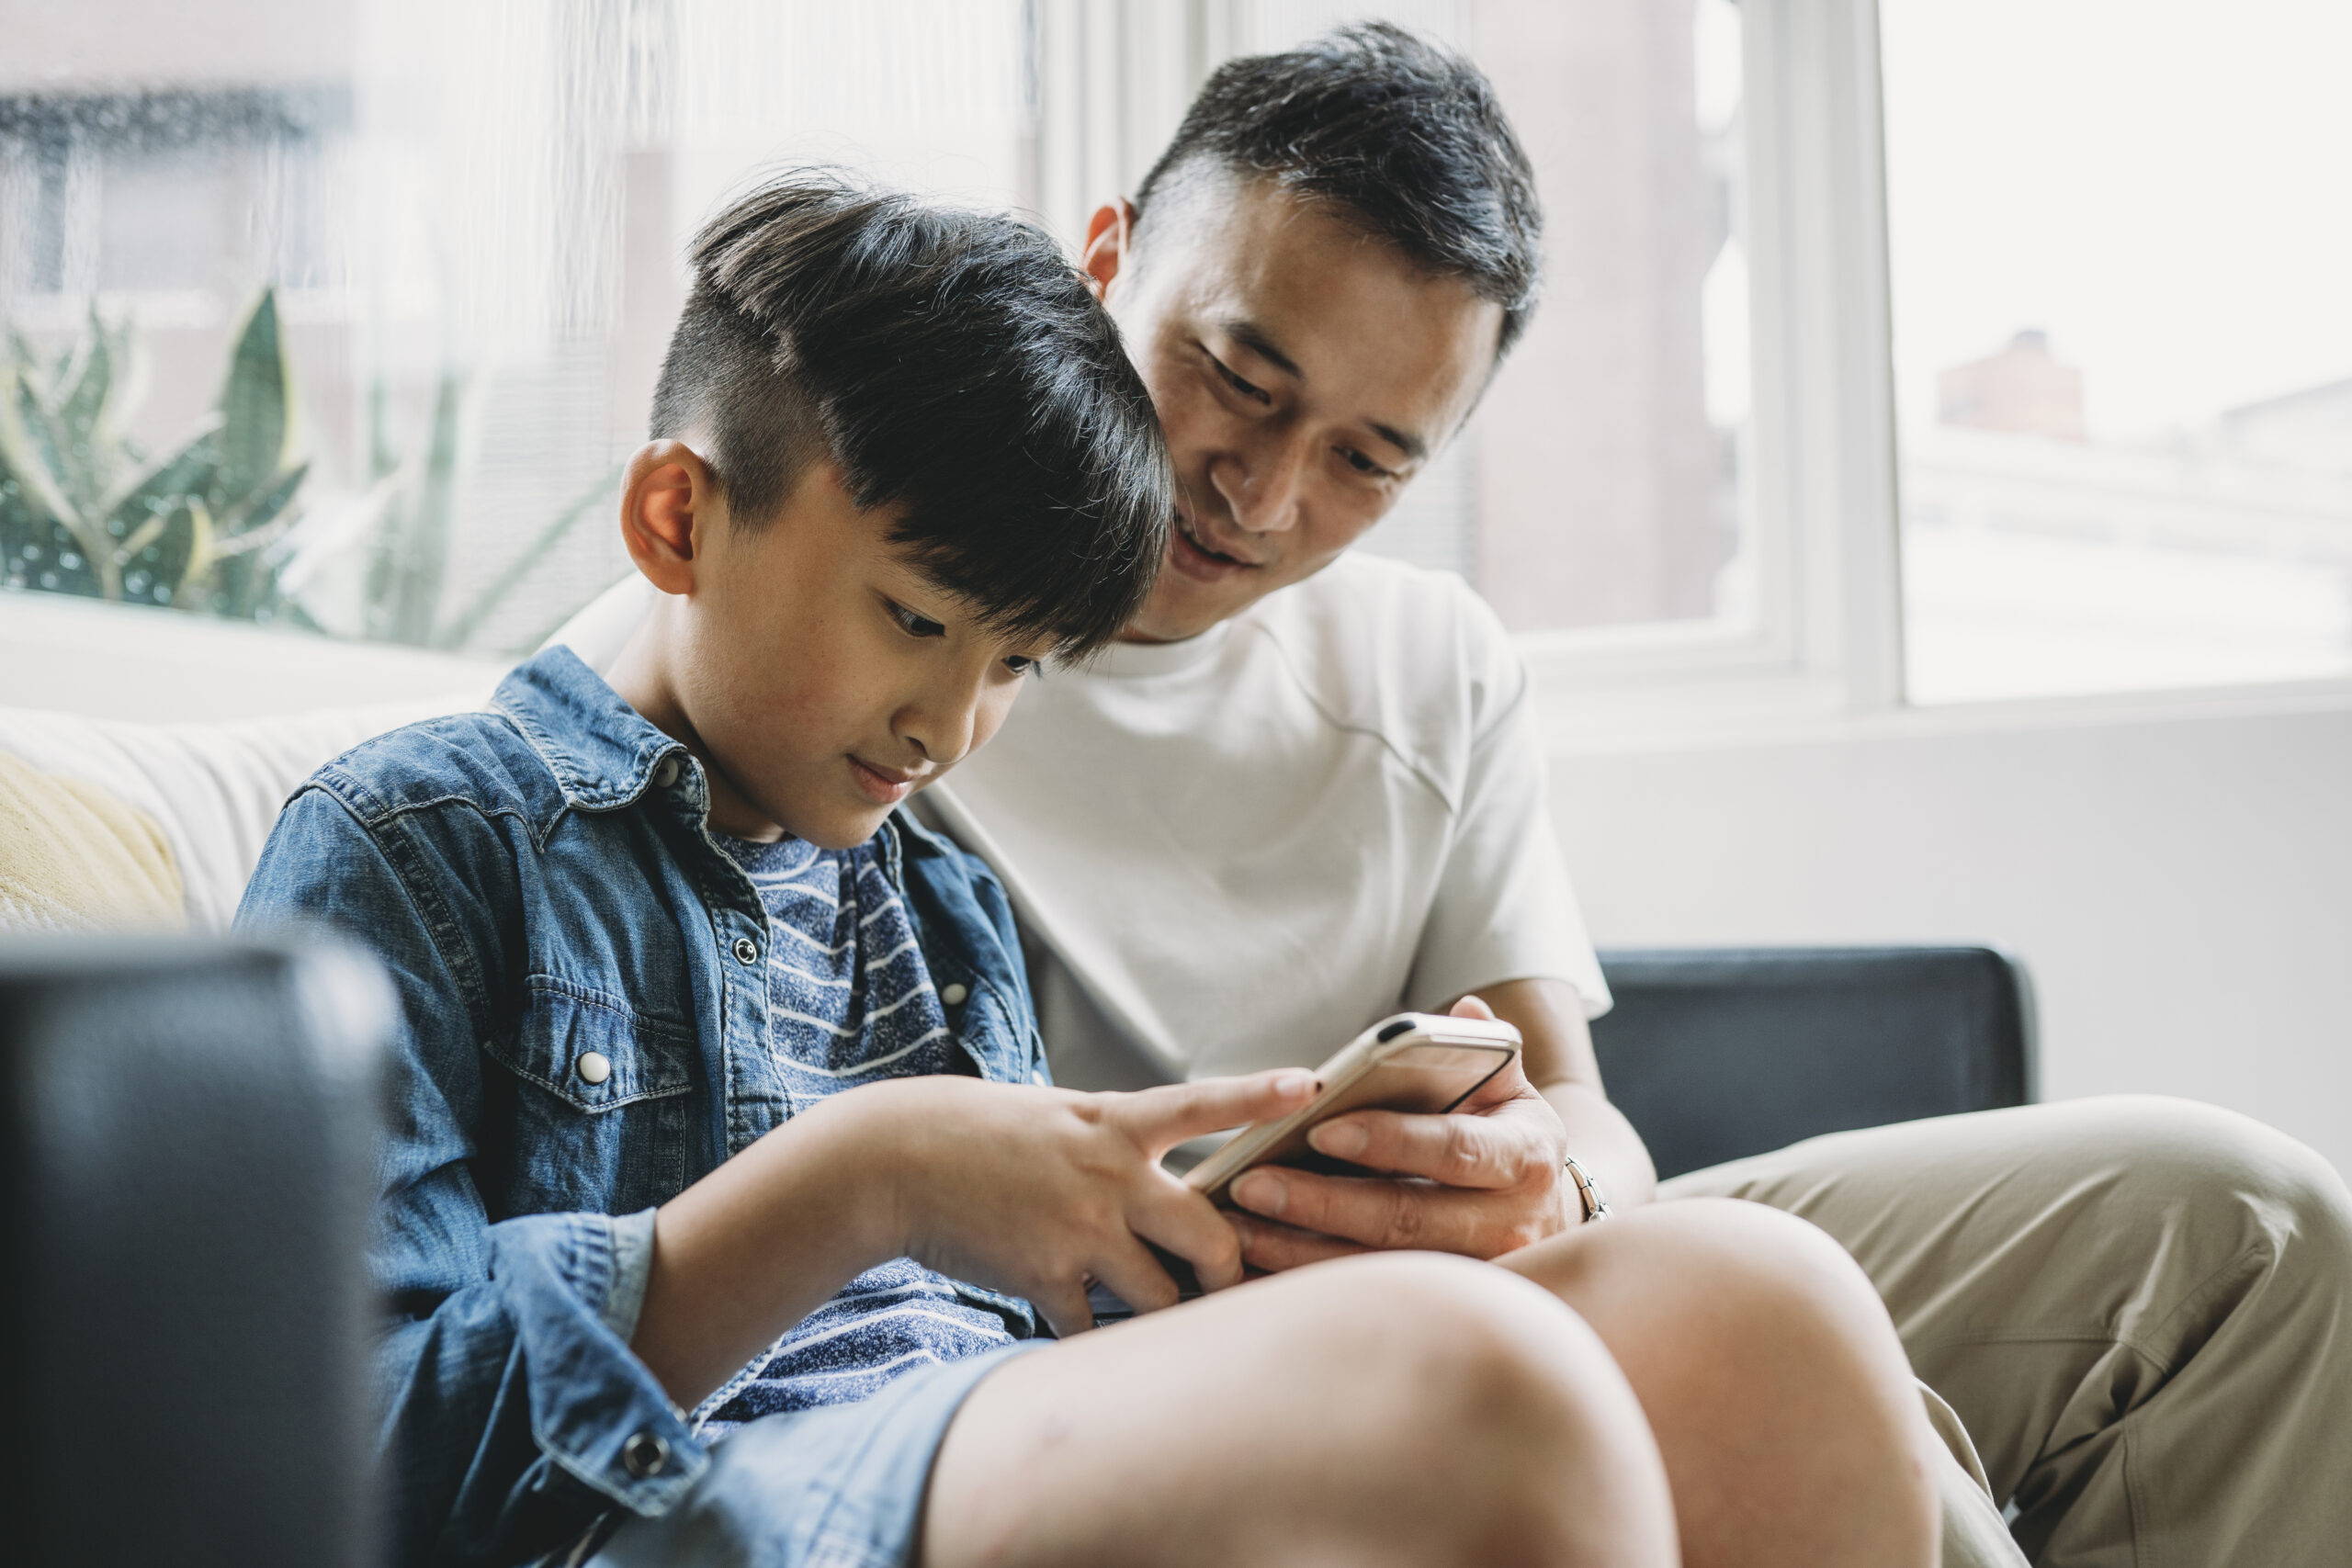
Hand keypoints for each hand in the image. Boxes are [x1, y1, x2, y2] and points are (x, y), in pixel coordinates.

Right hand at [859, 1069, 1317, 1336]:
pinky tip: (1083, 1345)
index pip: (1204, 1103)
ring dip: (1165, 1317)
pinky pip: (1094, 1331)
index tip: (1312, 1085)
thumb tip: (1170, 1192)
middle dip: (1233, 1273)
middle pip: (1211, 1234)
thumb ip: (1120, 1146)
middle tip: (1233, 1290)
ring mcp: (1081, 1228)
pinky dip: (1095, 1345)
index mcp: (1117, 1123)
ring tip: (1162, 1328)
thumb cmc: (981, 1136)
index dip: (1259, 1095)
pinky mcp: (1046, 1275)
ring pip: (1163, 1296)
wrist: (896, 1161)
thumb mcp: (1060, 1117)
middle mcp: (1110, 1174)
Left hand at [1225, 997, 1573, 1269]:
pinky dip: (1312, 1284)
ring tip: (1237, 1228)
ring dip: (1302, 1251)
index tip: (1321, 1130)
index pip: (1453, 1148)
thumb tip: (1467, 1012)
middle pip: (1404, 1218)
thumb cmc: (1506, 1137)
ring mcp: (1479, 1275)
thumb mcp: (1509, 1089)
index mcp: (1525, 1156)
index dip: (1389, 1140)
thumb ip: (1483, 1050)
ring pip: (1380, 1268)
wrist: (1549, 1216)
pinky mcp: (1446, 1308)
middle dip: (1321, 1203)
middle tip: (1250, 1184)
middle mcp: (1509, 1224)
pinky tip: (1257, 1270)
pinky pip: (1369, 1299)